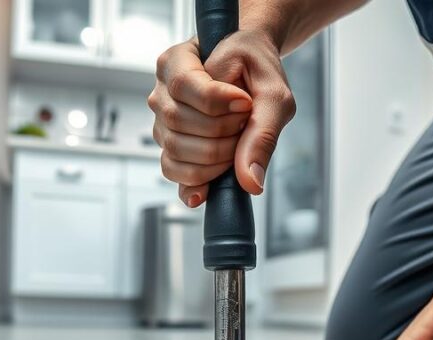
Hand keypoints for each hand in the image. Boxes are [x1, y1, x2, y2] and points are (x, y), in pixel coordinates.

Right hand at [147, 31, 294, 205]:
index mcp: (175, 62)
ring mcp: (161, 122)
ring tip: (238, 139)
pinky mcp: (169, 147)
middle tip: (246, 121)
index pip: (183, 85)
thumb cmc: (258, 73)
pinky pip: (173, 171)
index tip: (246, 104)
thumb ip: (263, 132)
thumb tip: (250, 183)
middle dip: (221, 131)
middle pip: (178, 121)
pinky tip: (216, 183)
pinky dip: (198, 180)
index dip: (216, 101)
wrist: (251, 72)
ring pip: (175, 150)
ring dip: (216, 156)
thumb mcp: (272, 92)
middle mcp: (161, 93)